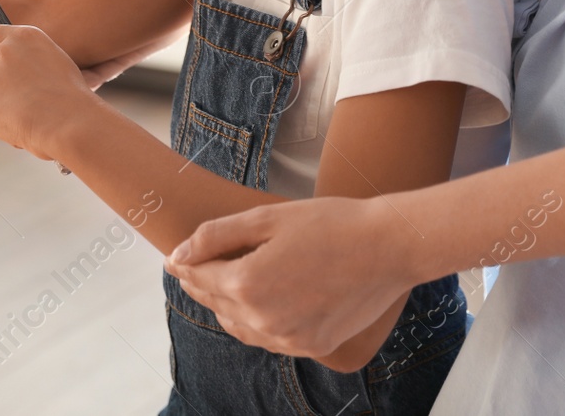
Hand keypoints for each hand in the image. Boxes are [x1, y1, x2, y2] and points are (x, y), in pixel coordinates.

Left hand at [0, 24, 99, 160]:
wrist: (72, 122)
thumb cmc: (70, 96)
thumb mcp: (51, 61)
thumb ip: (24, 59)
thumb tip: (11, 72)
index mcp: (22, 37)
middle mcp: (3, 53)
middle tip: (9, 99)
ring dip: (0, 106)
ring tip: (30, 113)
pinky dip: (6, 125)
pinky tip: (28, 125)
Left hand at [163, 196, 417, 357]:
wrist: (389, 248)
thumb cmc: (330, 224)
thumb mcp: (267, 218)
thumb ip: (217, 236)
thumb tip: (179, 254)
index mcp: (247, 284)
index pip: (199, 276)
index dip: (185, 263)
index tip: (175, 257)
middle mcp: (263, 320)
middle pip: (215, 302)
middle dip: (202, 282)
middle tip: (195, 264)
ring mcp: (288, 339)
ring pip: (238, 325)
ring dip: (226, 304)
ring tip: (224, 280)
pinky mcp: (310, 346)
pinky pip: (266, 339)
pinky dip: (253, 322)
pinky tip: (257, 302)